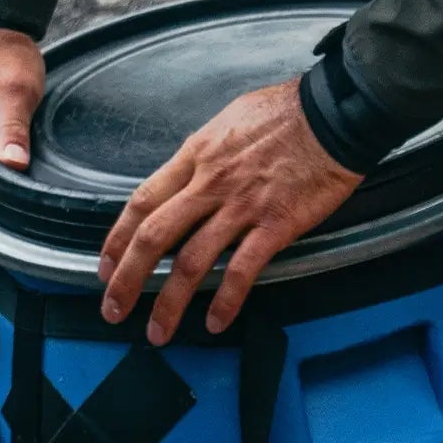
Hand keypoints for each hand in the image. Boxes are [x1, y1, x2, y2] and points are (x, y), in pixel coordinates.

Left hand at [97, 81, 361, 344]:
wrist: (335, 113)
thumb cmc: (289, 111)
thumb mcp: (230, 120)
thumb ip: (206, 152)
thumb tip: (191, 172)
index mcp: (198, 156)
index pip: (142, 202)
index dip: (118, 240)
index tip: (106, 266)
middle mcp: (211, 183)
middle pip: (154, 237)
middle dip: (127, 280)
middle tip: (114, 309)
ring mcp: (242, 206)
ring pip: (191, 262)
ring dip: (169, 303)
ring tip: (158, 331)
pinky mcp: (276, 224)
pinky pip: (242, 269)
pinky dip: (226, 300)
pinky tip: (216, 320)